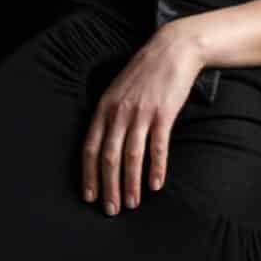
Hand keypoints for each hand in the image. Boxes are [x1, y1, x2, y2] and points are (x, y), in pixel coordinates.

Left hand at [83, 23, 205, 212]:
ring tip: (131, 204)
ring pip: (131, 156)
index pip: (90, 148)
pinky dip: (156, 168)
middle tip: (110, 210)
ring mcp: (141, 113)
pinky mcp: (163, 113)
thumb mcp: (116, 91)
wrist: (172, 49)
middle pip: (108, 157)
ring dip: (130, 183)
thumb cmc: (144, 74)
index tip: (89, 197)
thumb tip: (102, 146)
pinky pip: (157, 146)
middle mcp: (118, 112)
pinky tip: (155, 185)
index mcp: (103, 109)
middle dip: (108, 187)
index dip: (88, 175)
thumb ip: (108, 116)